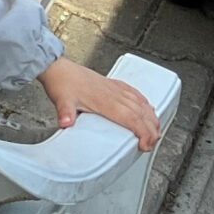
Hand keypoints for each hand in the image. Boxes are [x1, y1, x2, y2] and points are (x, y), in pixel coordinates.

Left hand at [39, 57, 162, 151]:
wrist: (57, 67)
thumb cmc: (61, 83)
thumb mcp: (62, 100)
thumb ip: (65, 112)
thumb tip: (65, 122)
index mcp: (105, 100)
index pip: (132, 118)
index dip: (143, 132)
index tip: (146, 145)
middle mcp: (114, 94)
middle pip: (141, 113)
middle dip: (152, 130)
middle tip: (152, 144)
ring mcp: (115, 88)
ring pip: (141, 103)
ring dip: (151, 118)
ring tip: (156, 131)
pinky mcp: (112, 84)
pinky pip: (135, 93)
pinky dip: (144, 103)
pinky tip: (147, 107)